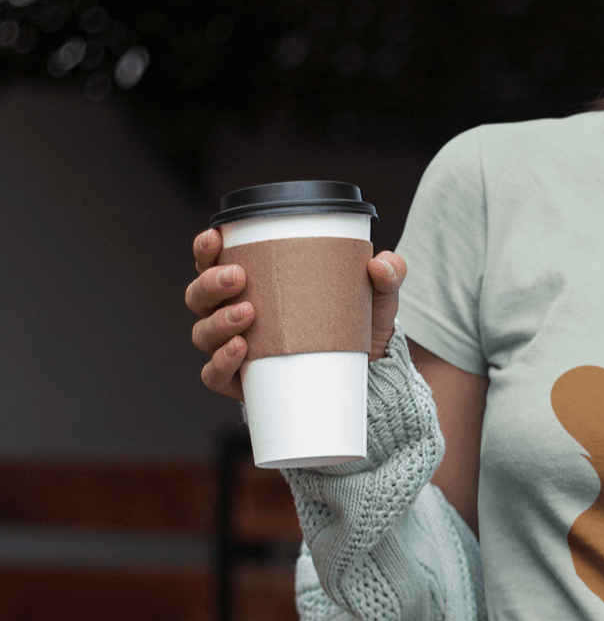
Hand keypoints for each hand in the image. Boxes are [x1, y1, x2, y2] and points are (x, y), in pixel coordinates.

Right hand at [185, 227, 407, 400]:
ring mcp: (233, 349)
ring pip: (201, 333)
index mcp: (252, 285)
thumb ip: (387, 275)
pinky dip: (220, 363)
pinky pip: (214, 375)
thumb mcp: (377, 298)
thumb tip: (382, 264)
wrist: (366, 378)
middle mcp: (232, 314)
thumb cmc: (357, 326)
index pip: (213, 261)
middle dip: (210, 283)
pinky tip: (239, 350)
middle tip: (239, 276)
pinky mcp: (242, 383)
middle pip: (199, 296)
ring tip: (247, 314)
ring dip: (216, 321)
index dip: (205, 249)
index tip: (214, 236)